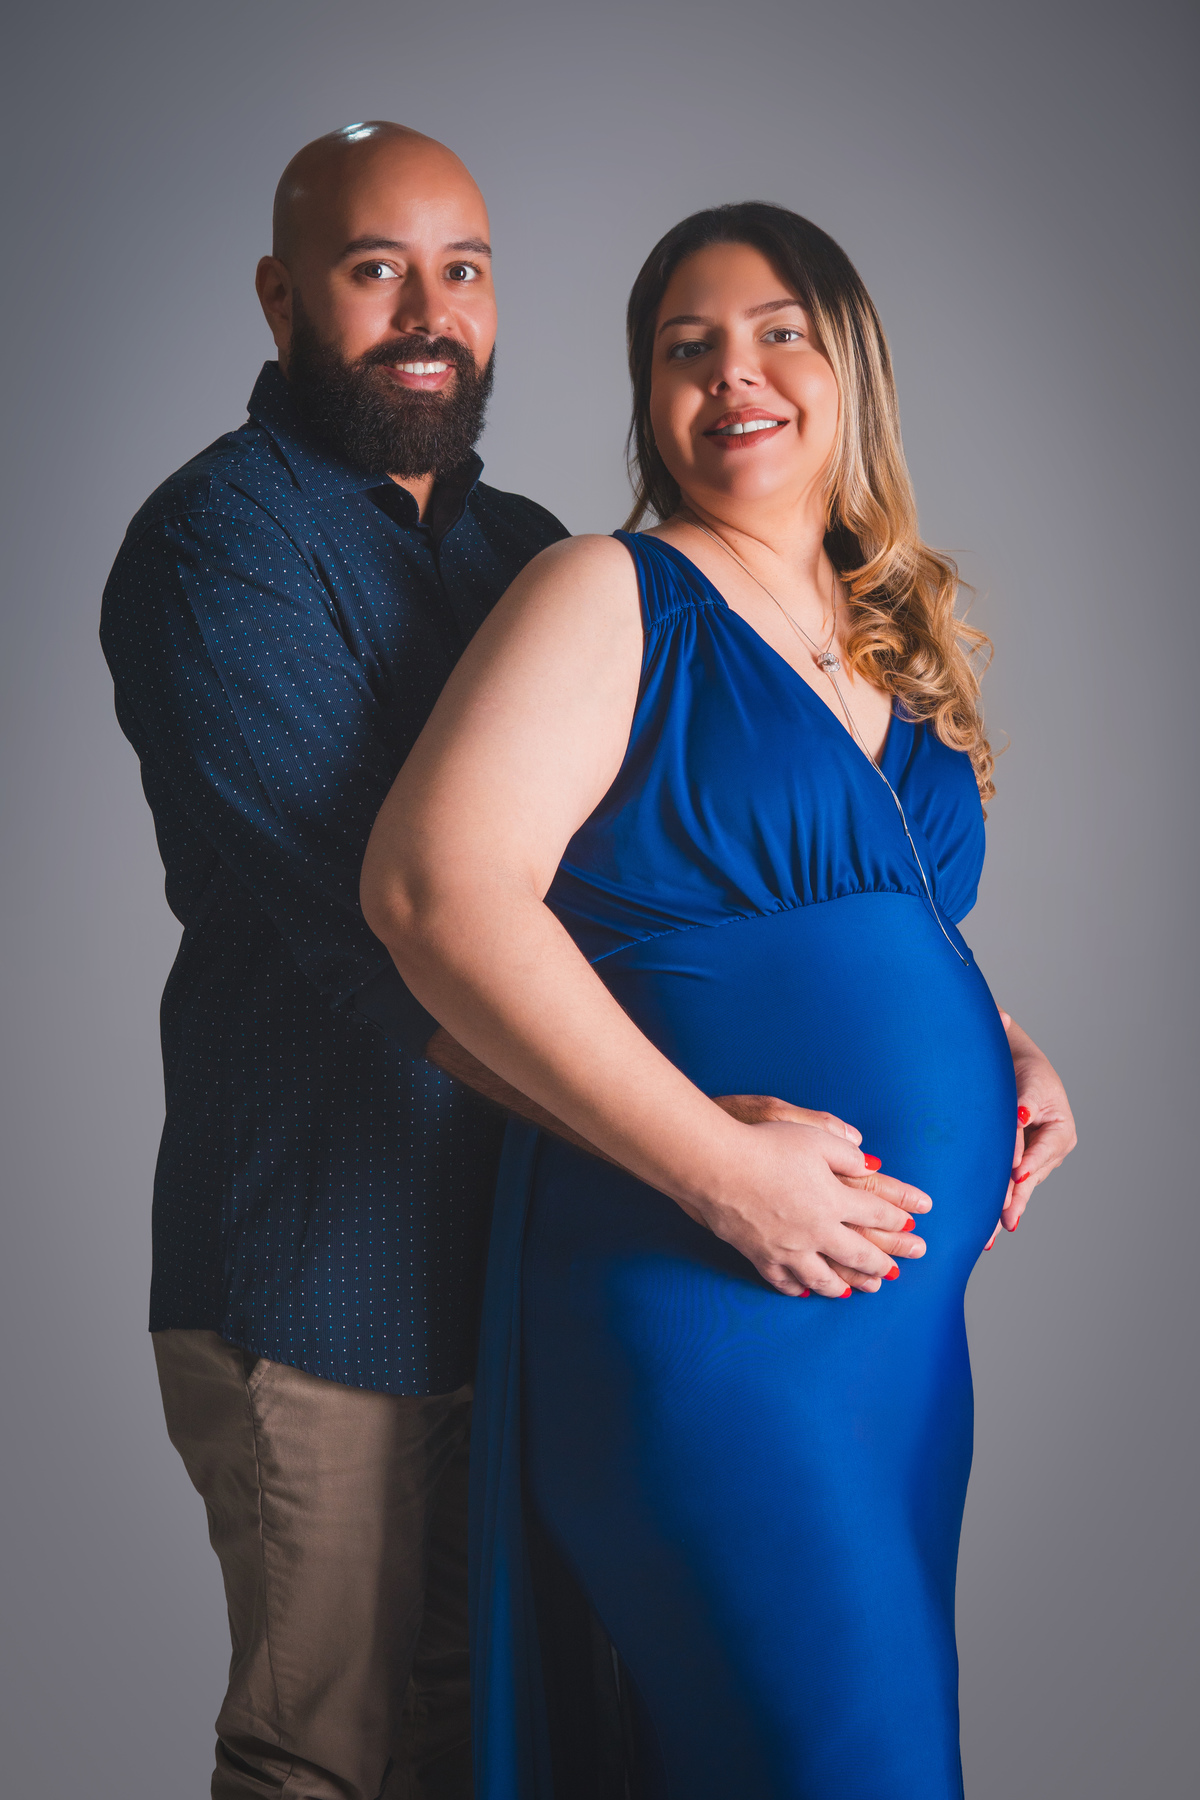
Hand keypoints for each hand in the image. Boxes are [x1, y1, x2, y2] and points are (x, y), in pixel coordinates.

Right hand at [707, 1095, 930, 1298]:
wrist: (716, 1166)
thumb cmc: (764, 1144)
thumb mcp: (813, 1137)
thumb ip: (844, 1152)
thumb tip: (869, 1164)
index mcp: (833, 1199)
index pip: (875, 1213)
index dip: (897, 1219)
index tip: (911, 1224)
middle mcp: (816, 1231)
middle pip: (857, 1253)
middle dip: (882, 1261)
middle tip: (897, 1271)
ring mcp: (788, 1249)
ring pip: (824, 1277)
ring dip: (846, 1284)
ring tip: (860, 1290)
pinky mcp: (760, 1255)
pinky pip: (784, 1281)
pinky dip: (798, 1288)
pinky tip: (805, 1291)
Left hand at [982, 1014, 1077, 1249]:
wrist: (1017, 1069)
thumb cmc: (1027, 1073)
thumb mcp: (1030, 1085)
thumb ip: (1024, 1105)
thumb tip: (1020, 1118)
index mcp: (1061, 1132)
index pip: (1044, 1150)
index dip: (1030, 1163)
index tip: (1017, 1176)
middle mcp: (1052, 1151)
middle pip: (1030, 1177)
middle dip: (1015, 1200)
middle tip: (1003, 1221)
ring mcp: (1036, 1161)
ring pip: (1018, 1186)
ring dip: (1004, 1208)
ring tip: (989, 1235)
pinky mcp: (1018, 1165)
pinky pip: (1009, 1185)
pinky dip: (1000, 1202)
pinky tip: (991, 1226)